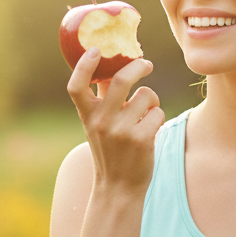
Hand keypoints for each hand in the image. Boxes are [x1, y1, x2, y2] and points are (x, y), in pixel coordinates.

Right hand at [67, 47, 164, 195]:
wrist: (119, 187)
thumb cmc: (111, 151)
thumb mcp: (98, 126)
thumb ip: (102, 99)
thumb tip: (110, 69)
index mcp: (87, 115)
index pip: (77, 86)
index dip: (84, 65)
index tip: (95, 49)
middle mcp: (101, 121)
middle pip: (122, 79)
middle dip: (138, 67)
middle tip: (146, 64)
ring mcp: (121, 130)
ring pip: (147, 95)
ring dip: (152, 102)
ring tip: (146, 116)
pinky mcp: (141, 139)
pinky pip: (158, 112)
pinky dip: (158, 118)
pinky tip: (151, 130)